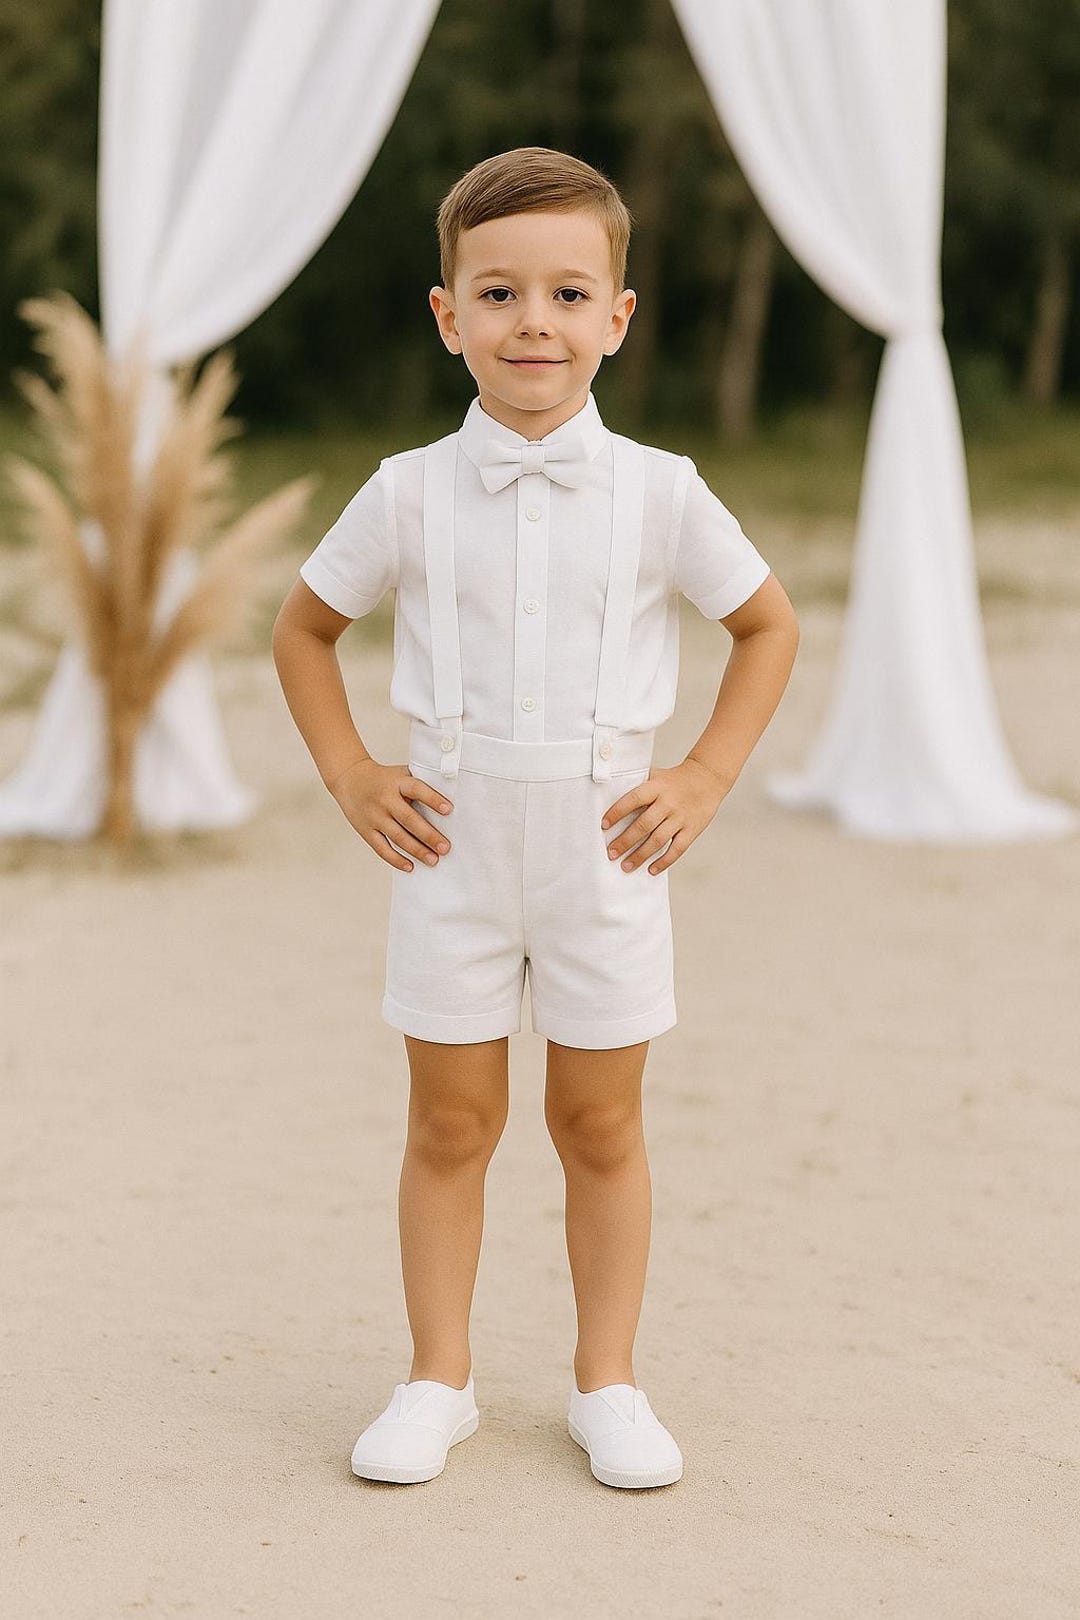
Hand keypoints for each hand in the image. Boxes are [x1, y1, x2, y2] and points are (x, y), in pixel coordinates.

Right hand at [329, 758, 453, 872]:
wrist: (349, 778)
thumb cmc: (384, 778)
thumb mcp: (401, 773)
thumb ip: (420, 782)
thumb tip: (451, 793)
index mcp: (397, 783)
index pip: (417, 789)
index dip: (433, 799)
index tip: (449, 810)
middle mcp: (385, 800)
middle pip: (409, 819)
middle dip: (429, 835)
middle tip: (446, 847)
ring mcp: (374, 816)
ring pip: (397, 837)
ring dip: (417, 850)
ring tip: (434, 860)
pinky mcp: (366, 830)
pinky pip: (382, 848)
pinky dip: (396, 859)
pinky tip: (410, 866)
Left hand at [600, 756, 734, 874]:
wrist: (707, 778)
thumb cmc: (674, 779)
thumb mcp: (655, 776)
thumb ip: (637, 787)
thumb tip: (608, 797)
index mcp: (656, 787)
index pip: (633, 799)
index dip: (617, 812)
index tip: (604, 826)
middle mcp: (668, 802)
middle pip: (643, 825)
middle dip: (625, 841)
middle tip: (611, 853)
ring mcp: (681, 817)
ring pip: (658, 840)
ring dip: (640, 855)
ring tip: (626, 866)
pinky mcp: (692, 829)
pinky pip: (677, 849)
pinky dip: (664, 861)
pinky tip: (651, 870)